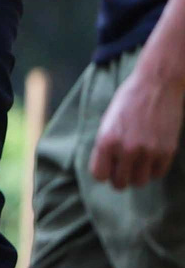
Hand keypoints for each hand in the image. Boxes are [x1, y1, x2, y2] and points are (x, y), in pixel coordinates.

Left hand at [90, 70, 184, 189]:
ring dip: (137, 175)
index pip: (99, 175)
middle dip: (120, 178)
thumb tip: (107, 169)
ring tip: (138, 164)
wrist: (157, 85)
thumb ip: (106, 146)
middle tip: (123, 168)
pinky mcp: (168, 151)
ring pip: (140, 182)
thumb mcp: (107, 122)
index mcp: (106, 141)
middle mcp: (126, 149)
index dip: (104, 172)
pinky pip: (158, 174)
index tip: (108, 166)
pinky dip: (154, 169)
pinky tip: (151, 158)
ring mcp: (148, 151)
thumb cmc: (129, 100)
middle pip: (120, 183)